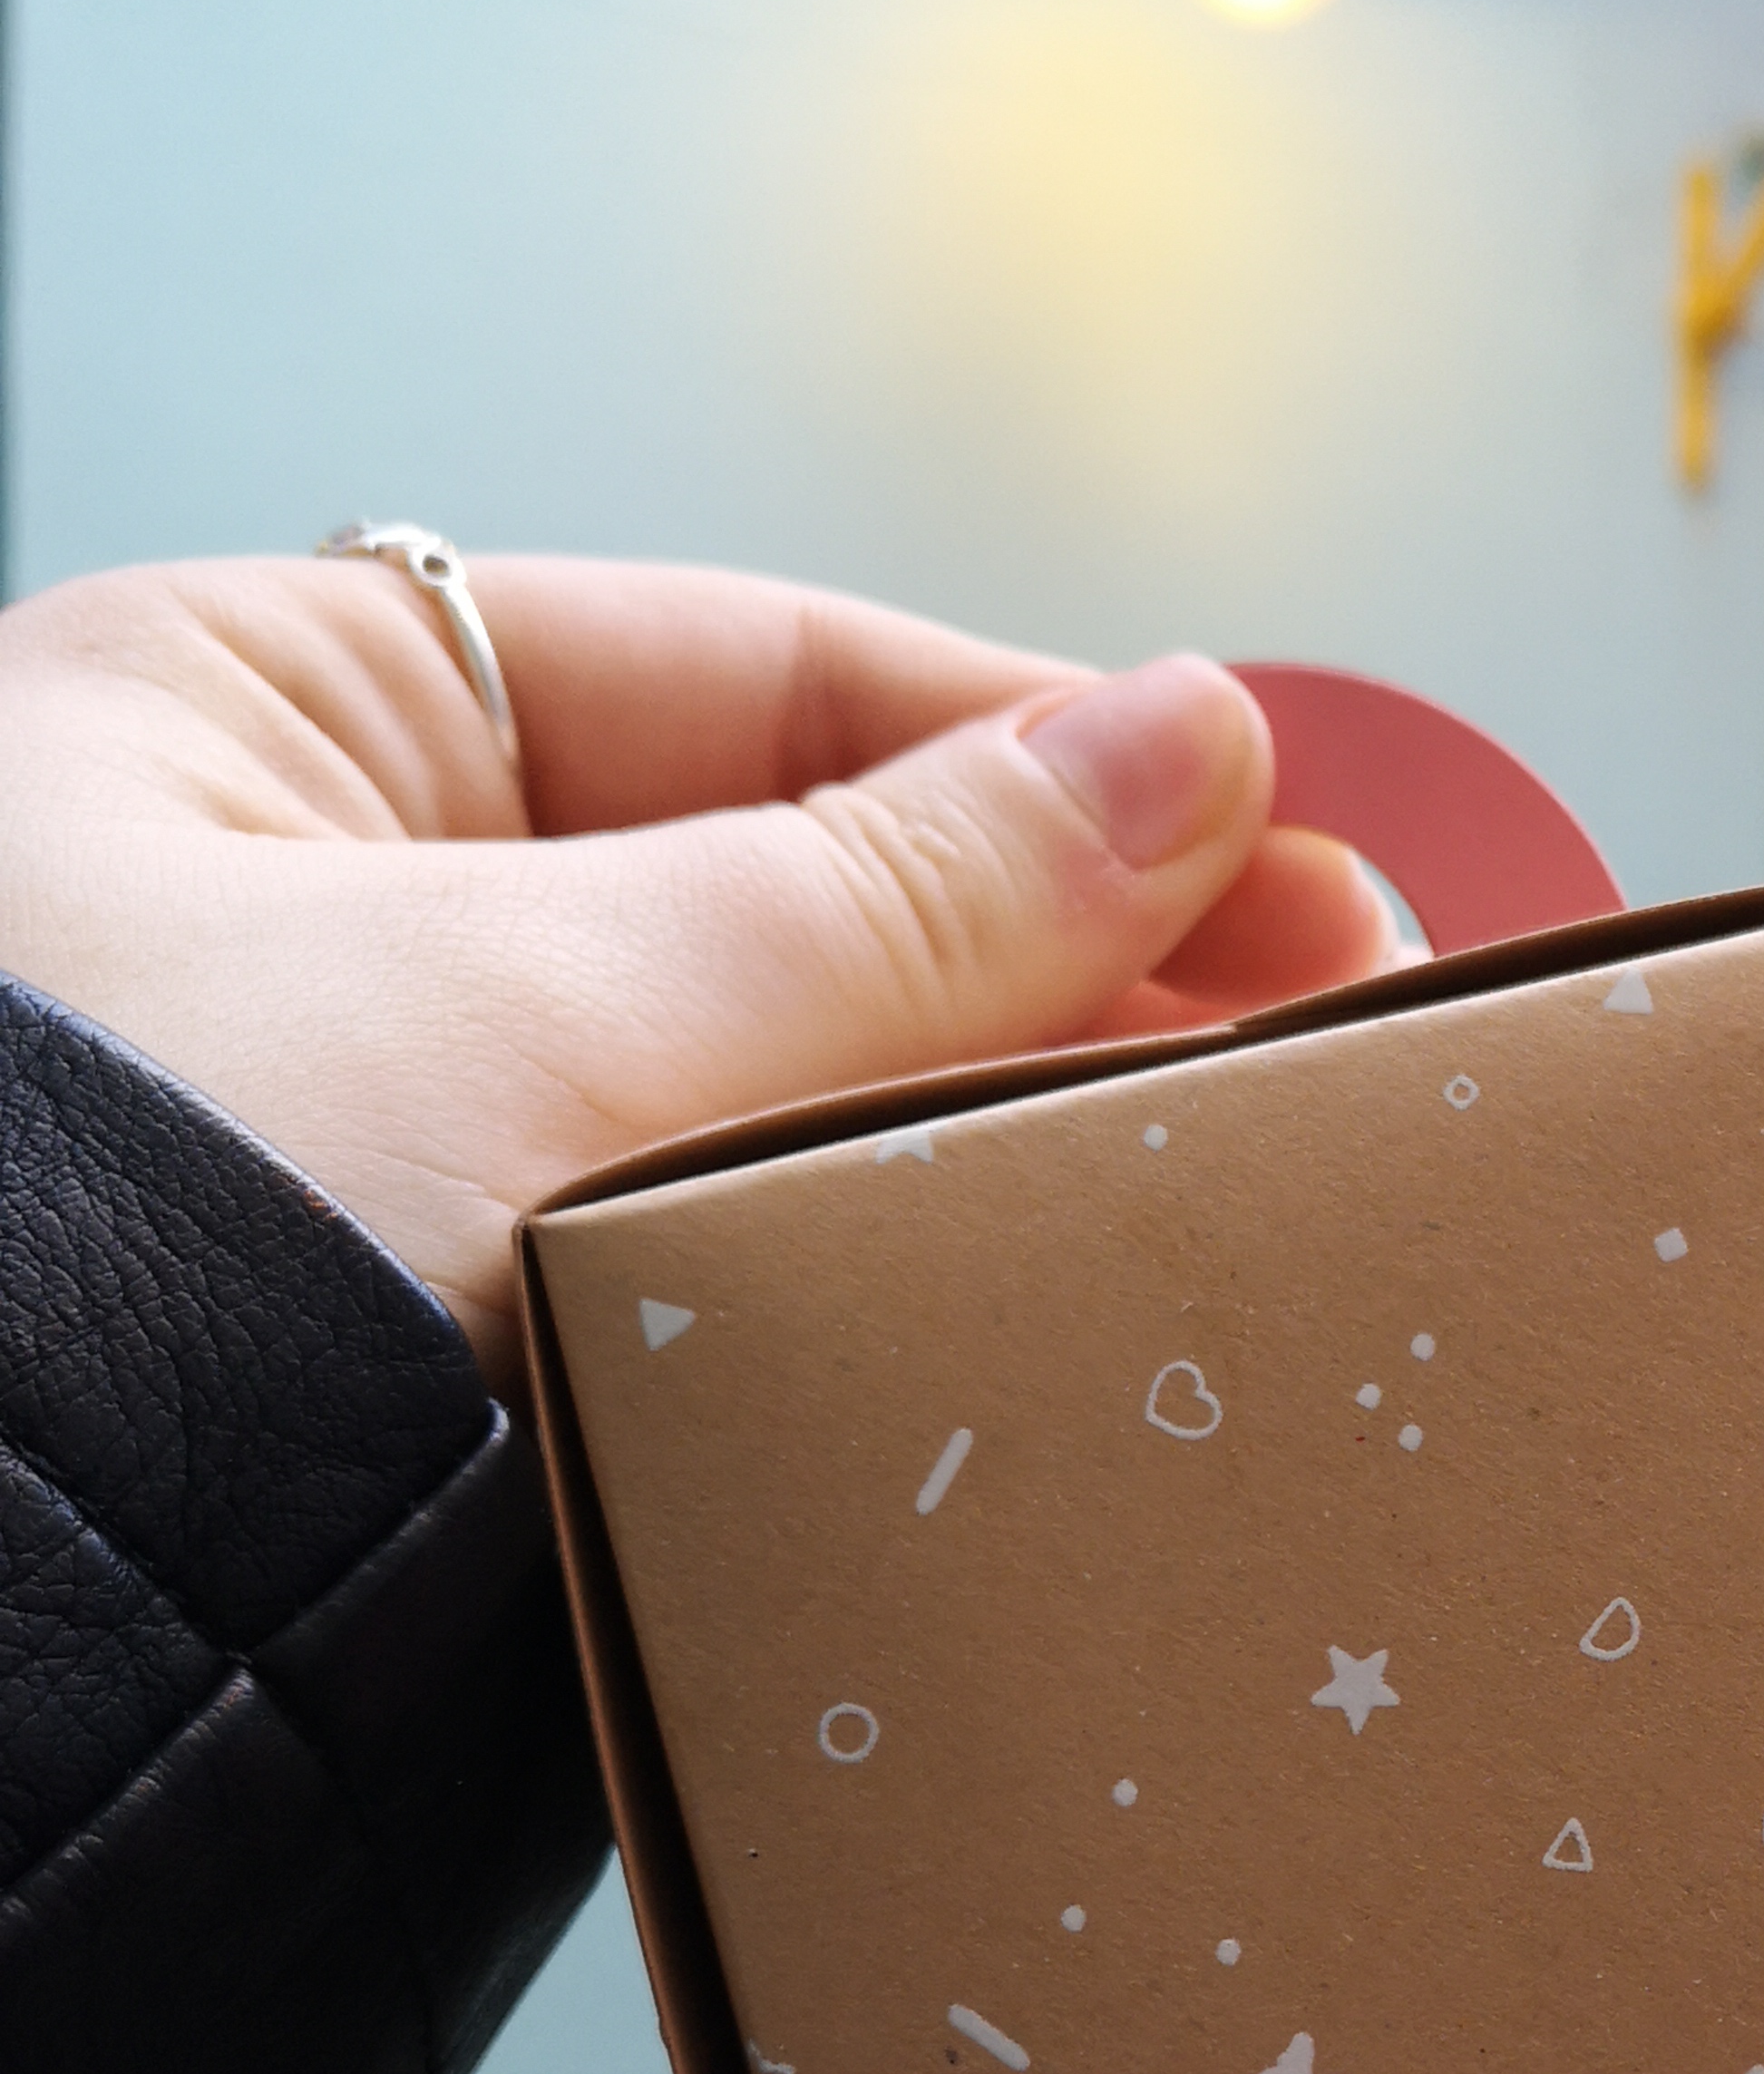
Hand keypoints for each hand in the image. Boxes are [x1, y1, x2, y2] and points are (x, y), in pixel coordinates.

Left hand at [0, 552, 1391, 1381]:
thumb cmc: (127, 1282)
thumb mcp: (545, 1022)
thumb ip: (894, 895)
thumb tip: (1190, 743)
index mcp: (269, 722)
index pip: (752, 682)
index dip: (1053, 762)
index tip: (1293, 855)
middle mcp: (308, 922)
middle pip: (783, 898)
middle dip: (1057, 968)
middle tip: (1325, 1044)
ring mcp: (367, 1170)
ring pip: (757, 1112)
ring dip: (977, 1143)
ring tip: (1225, 1185)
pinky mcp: (420, 1391)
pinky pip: (705, 1289)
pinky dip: (869, 1298)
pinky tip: (1040, 1319)